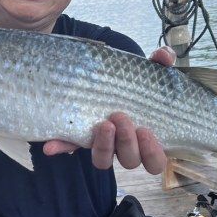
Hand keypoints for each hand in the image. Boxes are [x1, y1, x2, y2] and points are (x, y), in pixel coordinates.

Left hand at [43, 46, 175, 173]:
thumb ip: (161, 62)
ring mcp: (101, 143)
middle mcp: (124, 146)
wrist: (109, 76)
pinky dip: (61, 146)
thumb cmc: (137, 82)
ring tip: (103, 123)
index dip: (152, 153)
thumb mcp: (149, 71)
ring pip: (102, 161)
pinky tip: (51, 145)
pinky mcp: (78, 136)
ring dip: (103, 146)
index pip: (154, 162)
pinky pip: (69, 146)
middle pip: (129, 161)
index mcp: (146, 138)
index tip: (146, 130)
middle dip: (127, 142)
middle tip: (121, 116)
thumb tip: (165, 55)